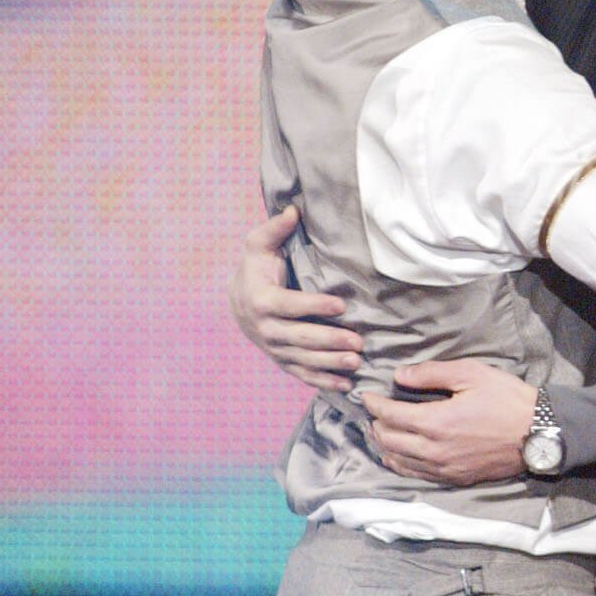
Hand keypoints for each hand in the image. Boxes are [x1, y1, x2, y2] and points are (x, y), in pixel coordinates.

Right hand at [228, 205, 362, 389]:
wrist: (238, 300)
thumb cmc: (256, 268)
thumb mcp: (259, 245)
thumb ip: (275, 229)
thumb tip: (293, 210)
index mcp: (260, 300)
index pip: (290, 306)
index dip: (314, 306)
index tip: (341, 305)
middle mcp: (265, 329)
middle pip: (299, 338)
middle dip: (329, 341)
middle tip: (358, 341)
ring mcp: (273, 348)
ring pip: (302, 360)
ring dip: (330, 364)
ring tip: (356, 362)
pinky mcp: (282, 360)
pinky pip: (301, 374)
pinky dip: (322, 381)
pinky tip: (346, 385)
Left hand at [364, 359, 536, 485]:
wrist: (538, 433)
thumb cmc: (507, 399)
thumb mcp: (472, 374)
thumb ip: (432, 374)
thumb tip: (400, 376)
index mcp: (435, 422)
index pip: (390, 415)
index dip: (373, 404)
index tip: (365, 395)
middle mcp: (433, 450)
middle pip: (389, 440)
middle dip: (375, 424)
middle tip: (372, 412)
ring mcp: (443, 468)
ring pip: (398, 461)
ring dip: (383, 446)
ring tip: (378, 432)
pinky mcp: (454, 478)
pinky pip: (415, 475)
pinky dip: (399, 464)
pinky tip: (396, 457)